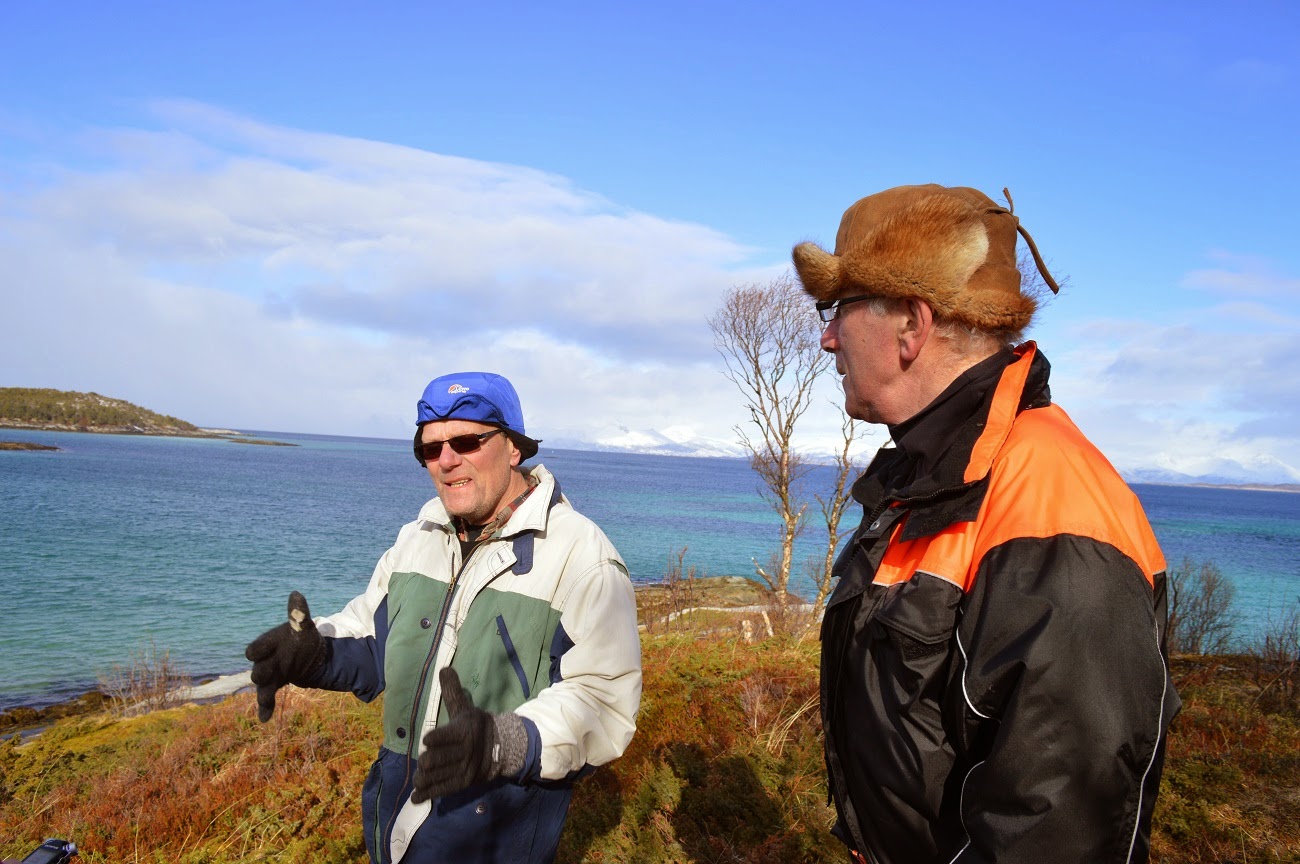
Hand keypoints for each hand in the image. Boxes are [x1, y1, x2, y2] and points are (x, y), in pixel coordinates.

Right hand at [244, 591, 326, 721]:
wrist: (307, 655)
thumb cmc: (301, 638)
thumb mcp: (303, 627)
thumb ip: (298, 614)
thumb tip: (296, 594)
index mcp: (268, 644)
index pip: (256, 648)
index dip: (256, 650)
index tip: (254, 652)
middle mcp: (264, 660)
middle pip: (257, 669)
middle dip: (261, 671)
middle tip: (265, 674)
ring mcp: (268, 674)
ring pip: (261, 685)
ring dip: (263, 692)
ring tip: (264, 698)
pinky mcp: (273, 687)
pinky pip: (266, 699)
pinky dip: (264, 708)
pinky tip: (264, 719)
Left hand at [410, 667, 525, 802]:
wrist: (500, 748)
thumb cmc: (477, 726)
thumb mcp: (465, 708)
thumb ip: (452, 692)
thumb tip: (444, 668)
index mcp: (464, 731)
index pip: (448, 736)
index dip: (436, 739)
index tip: (427, 740)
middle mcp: (464, 751)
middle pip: (440, 759)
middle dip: (428, 761)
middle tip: (423, 760)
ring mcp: (463, 769)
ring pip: (439, 775)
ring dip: (425, 778)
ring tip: (418, 778)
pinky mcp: (462, 783)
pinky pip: (442, 789)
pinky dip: (428, 794)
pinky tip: (416, 797)